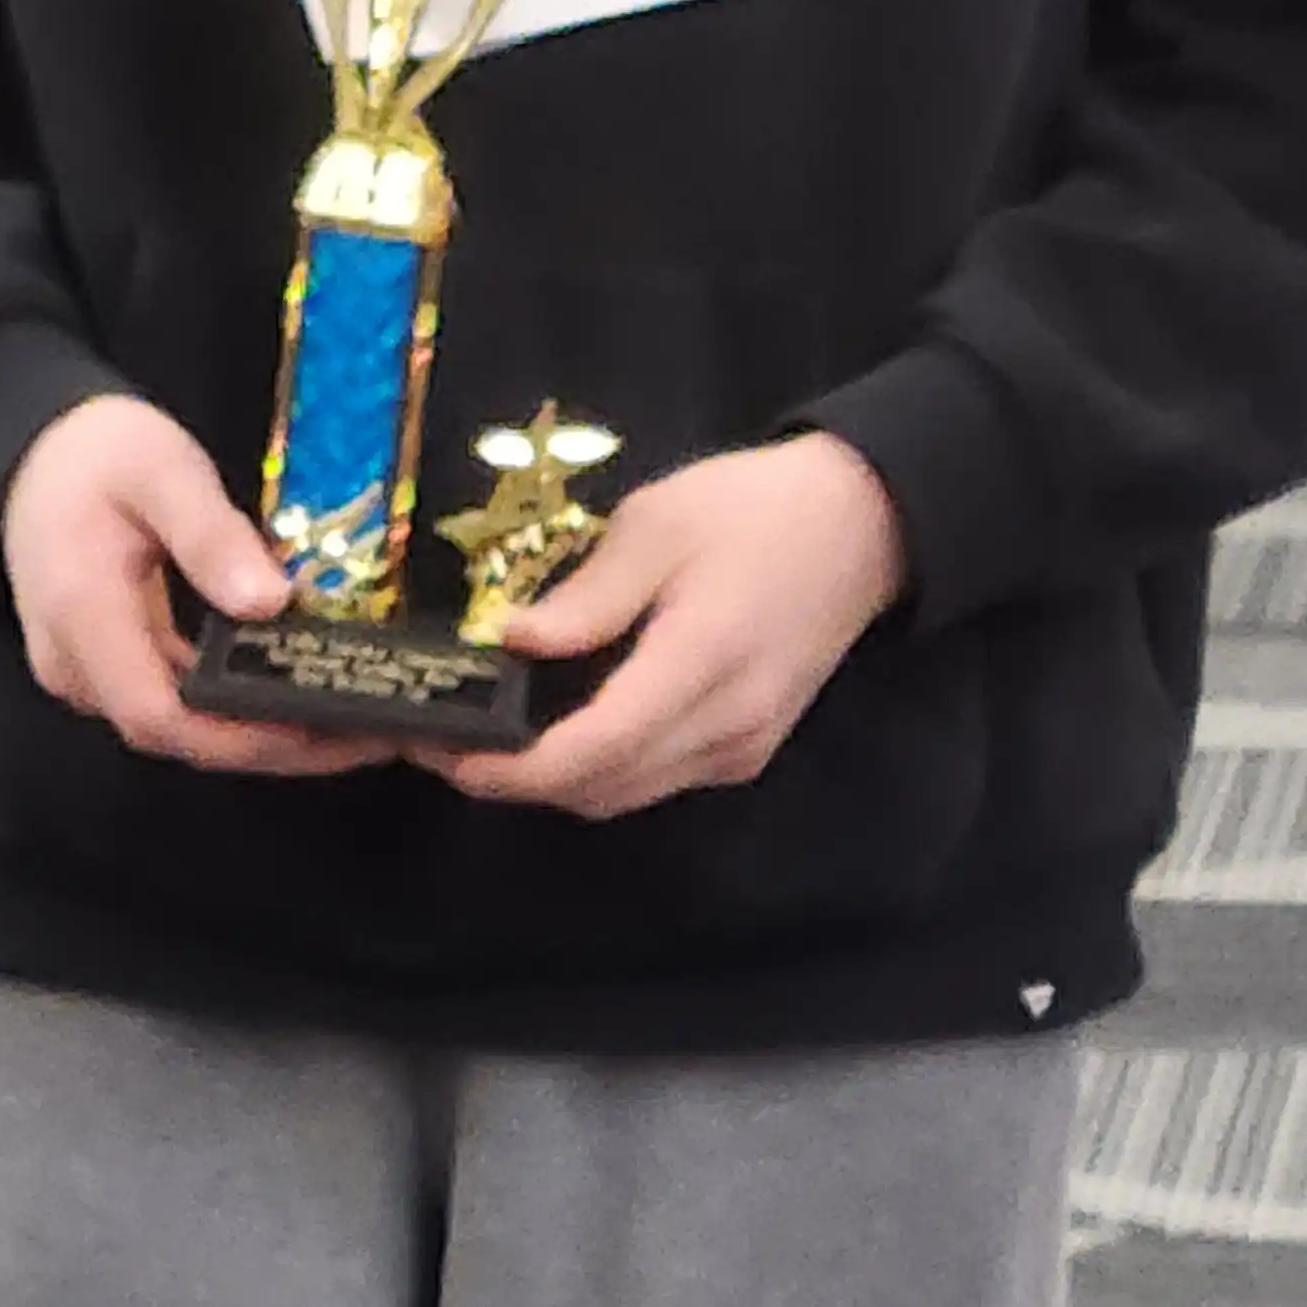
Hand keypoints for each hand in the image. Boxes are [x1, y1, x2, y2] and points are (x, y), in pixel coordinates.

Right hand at [0, 394, 397, 779]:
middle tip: (364, 733)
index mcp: (83, 615)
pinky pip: (174, 702)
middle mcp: (77, 665)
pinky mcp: (107, 666)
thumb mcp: (161, 470)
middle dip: (271, 745)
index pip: (158, 714)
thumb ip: (210, 535)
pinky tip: (291, 691)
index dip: (241, 737)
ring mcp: (87, 672)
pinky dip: (234, 708)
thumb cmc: (95, 451)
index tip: (322, 729)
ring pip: (178, 727)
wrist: (31, 450)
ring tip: (348, 720)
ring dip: (259, 733)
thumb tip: (271, 603)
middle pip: (176, 734)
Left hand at [402, 432, 905, 819]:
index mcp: (699, 662)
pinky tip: (560, 726)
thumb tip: (514, 643)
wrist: (861, 527)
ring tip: (490, 735)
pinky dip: (598, 770)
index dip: (510, 769)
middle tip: (445, 739)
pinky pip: (654, 781)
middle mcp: (724, 727)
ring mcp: (741, 749)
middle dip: (515, 781)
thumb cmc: (752, 510)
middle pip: (598, 789)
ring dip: (554, 782)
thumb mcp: (658, 523)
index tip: (446, 753)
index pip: (591, 751)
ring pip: (623, 796)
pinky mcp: (747, 752)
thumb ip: (588, 596)